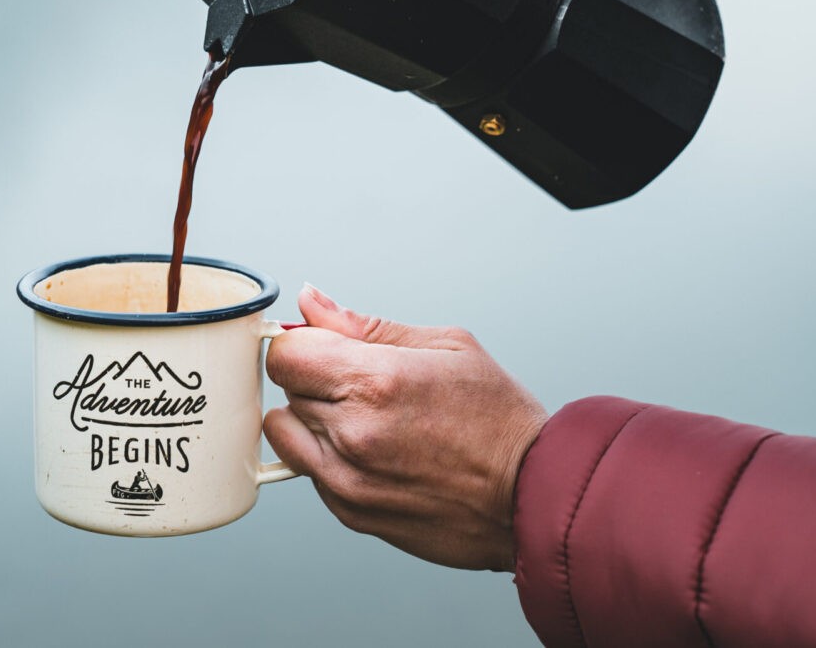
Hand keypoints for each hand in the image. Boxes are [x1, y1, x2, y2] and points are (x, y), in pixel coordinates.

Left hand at [263, 285, 546, 570]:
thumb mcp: (446, 346)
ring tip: (361, 417)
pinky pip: (309, 472)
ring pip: (286, 434)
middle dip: (314, 379)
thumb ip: (366, 325)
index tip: (324, 347)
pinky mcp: (351, 512)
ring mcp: (348, 479)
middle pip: (286, 391)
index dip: (302, 344)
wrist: (531, 496)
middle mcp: (352, 432)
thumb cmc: (499, 418)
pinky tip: (375, 451)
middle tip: (361, 383)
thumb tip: (311, 303)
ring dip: (311, 420)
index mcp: (375, 381)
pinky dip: (328, 458)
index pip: (285, 354)